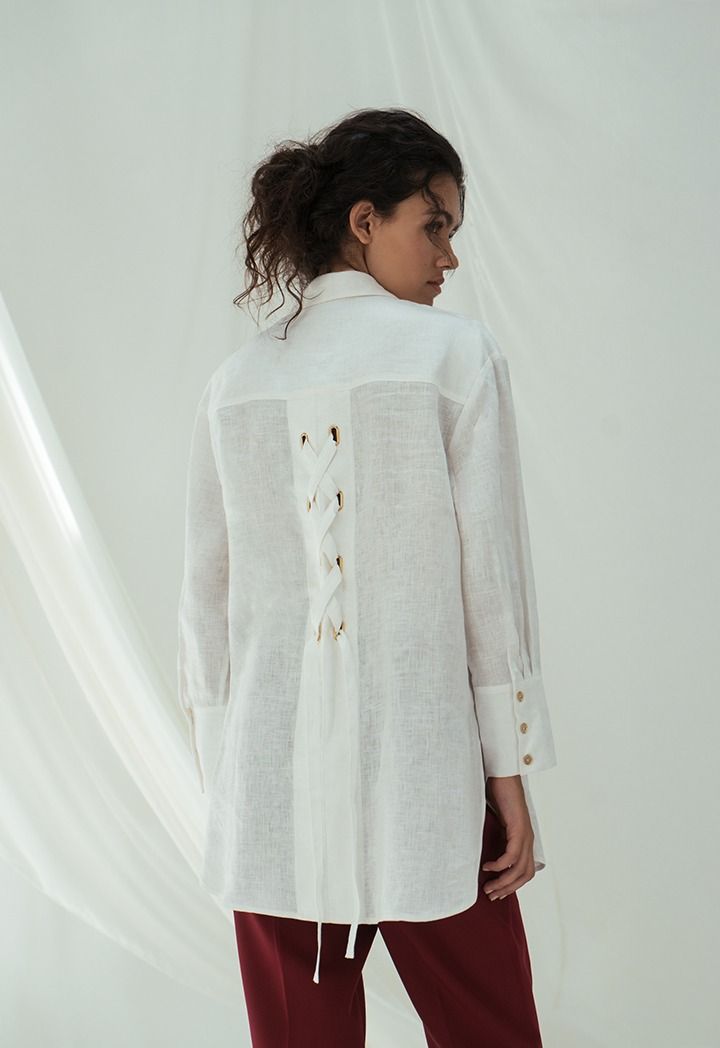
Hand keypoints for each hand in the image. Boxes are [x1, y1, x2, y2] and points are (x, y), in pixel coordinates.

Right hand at [481, 776, 535, 900]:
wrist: (503, 774)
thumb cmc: (497, 793)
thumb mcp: (495, 820)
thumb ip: (492, 834)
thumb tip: (478, 848)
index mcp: (524, 838)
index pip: (524, 870)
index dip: (513, 884)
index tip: (497, 892)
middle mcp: (528, 839)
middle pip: (524, 875)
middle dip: (508, 888)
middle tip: (491, 896)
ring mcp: (525, 835)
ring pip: (519, 869)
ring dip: (503, 882)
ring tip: (488, 887)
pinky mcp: (519, 829)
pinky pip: (512, 855)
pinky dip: (500, 865)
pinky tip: (487, 867)